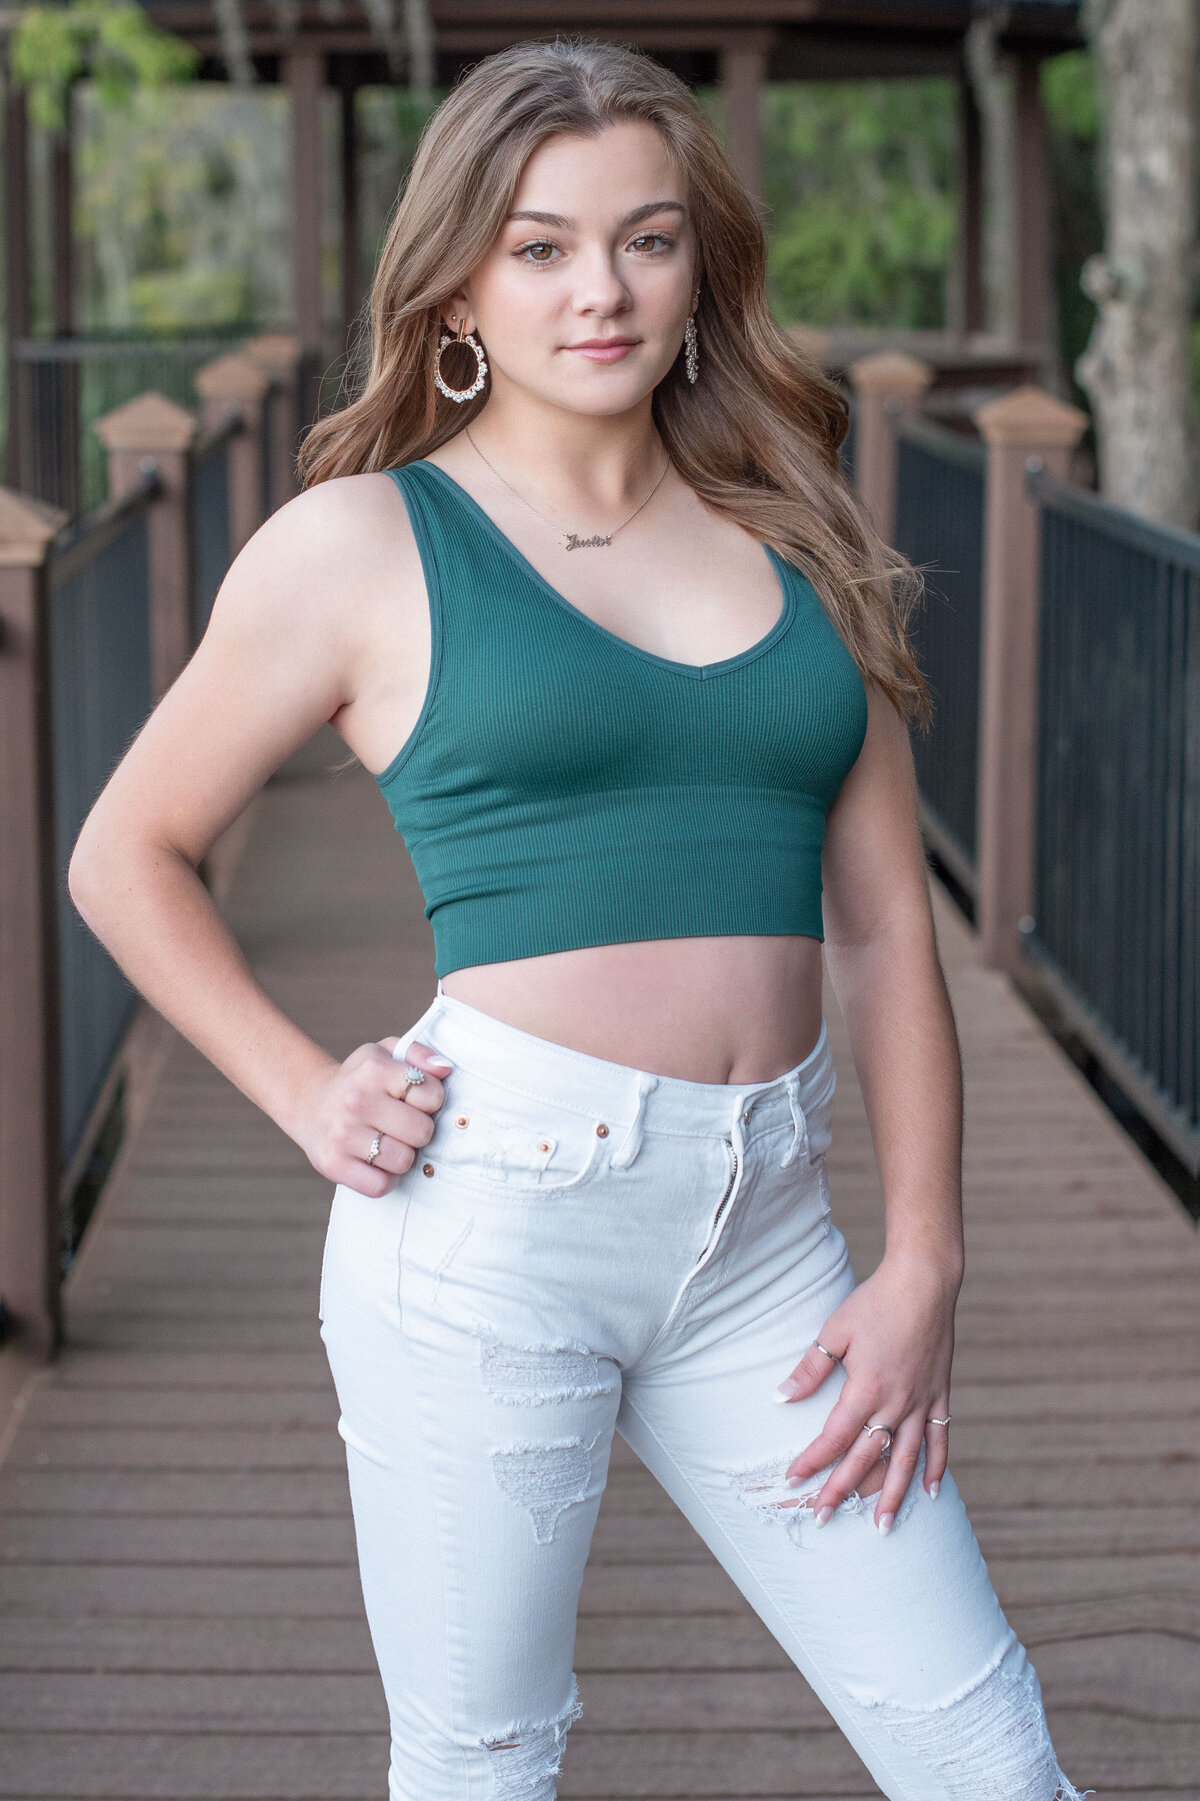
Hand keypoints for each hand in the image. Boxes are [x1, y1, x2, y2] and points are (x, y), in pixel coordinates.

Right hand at [295, 1037, 453, 1194]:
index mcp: (374, 1070)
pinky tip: (377, 1163)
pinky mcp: (333, 1164)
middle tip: (403, 1126)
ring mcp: (342, 1134)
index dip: (431, 1101)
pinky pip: (381, 1185)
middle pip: (422, 1132)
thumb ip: (419, 1054)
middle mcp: (356, 1101)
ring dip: (403, 1156)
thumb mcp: (385, 1053)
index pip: (432, 1095)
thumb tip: (444, 1069)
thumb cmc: (360, 1080)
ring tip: (389, 1143)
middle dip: (419, 1132)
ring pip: (403, 1161)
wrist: (310, 1103)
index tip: (415, 1101)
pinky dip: (385, 1179)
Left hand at [773, 1253, 958, 1531]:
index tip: (793, 1480)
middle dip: (843, 1490)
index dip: (812, 1461)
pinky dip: (935, 1467)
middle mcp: (896, 1402)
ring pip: (906, 1459)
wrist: (925, 1281)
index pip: (834, 1437)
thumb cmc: (876, 1301)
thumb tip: (781, 1399)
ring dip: (892, 1495)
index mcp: (866, 1387)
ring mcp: (921, 1401)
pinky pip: (939, 1439)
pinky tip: (930, 1492)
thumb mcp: (835, 1329)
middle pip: (866, 1458)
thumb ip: (810, 1368)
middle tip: (823, 1518)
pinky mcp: (940, 1394)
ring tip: (882, 1527)